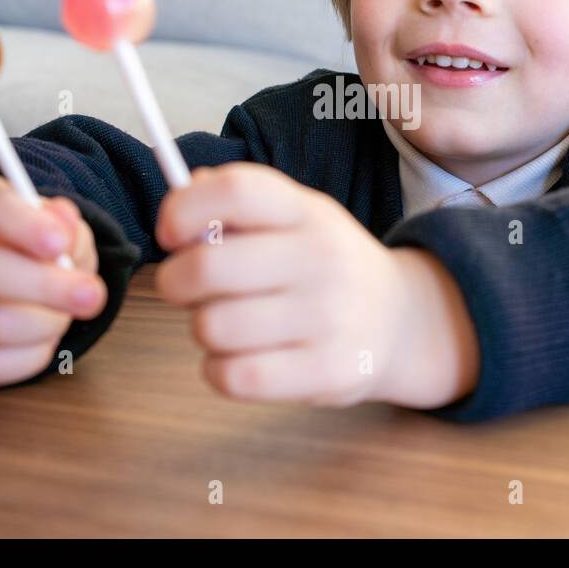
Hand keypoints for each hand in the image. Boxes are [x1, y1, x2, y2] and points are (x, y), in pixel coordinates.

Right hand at [0, 174, 106, 385]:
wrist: (6, 280)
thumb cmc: (35, 250)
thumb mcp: (58, 228)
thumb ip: (66, 227)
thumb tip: (65, 230)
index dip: (23, 225)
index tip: (60, 244)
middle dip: (45, 286)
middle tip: (90, 295)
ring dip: (43, 325)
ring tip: (64, 317)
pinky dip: (28, 358)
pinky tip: (45, 341)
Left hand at [153, 163, 478, 409]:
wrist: (398, 319)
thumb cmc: (321, 266)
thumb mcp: (292, 219)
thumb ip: (235, 206)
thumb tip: (181, 200)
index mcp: (306, 211)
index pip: (237, 190)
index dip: (184, 208)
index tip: (170, 233)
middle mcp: (322, 257)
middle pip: (208, 267)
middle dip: (175, 282)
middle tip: (184, 288)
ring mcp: (330, 316)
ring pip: (212, 327)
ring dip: (203, 330)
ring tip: (228, 325)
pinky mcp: (329, 371)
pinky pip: (234, 377)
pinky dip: (219, 371)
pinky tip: (238, 359)